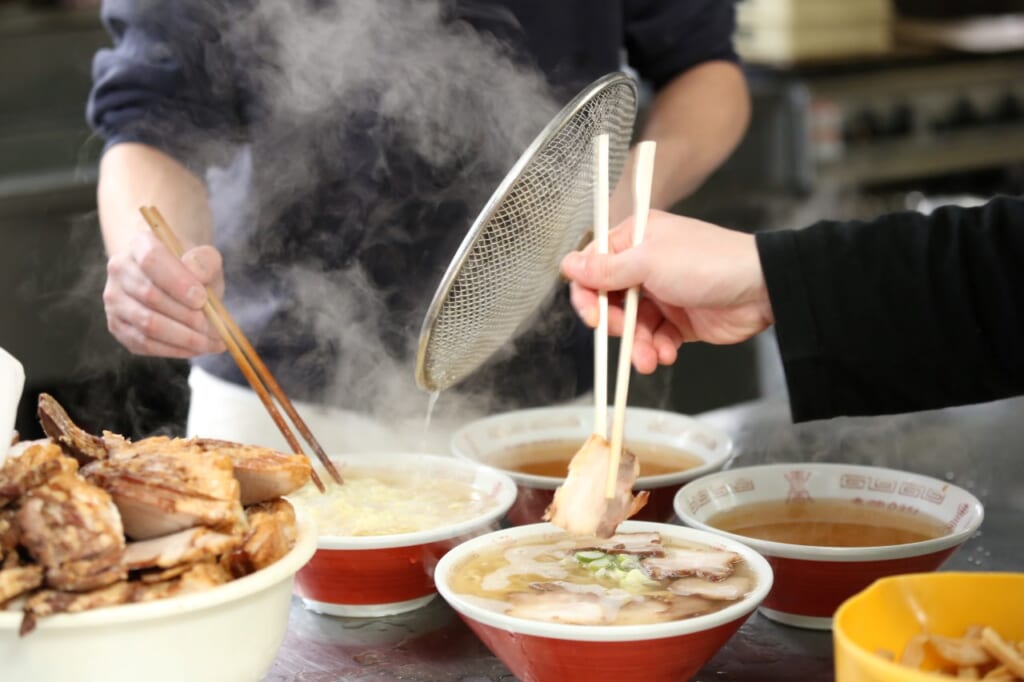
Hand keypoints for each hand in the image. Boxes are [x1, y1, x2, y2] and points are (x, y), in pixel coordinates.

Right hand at [103, 230, 226, 357]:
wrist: (175, 281)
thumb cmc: (193, 269)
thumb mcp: (207, 259)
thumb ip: (205, 261)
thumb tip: (196, 275)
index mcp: (140, 244)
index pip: (151, 260)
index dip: (178, 282)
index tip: (202, 298)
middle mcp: (119, 270)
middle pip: (150, 296)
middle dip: (187, 315)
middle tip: (215, 327)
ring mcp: (115, 300)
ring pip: (148, 324)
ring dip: (185, 337)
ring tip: (214, 342)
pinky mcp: (118, 327)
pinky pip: (146, 344)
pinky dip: (177, 349)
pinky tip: (200, 348)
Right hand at [560, 209, 773, 373]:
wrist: (762, 289)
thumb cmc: (709, 263)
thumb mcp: (649, 262)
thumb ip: (606, 268)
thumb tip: (567, 264)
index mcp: (635, 241)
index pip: (593, 267)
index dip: (588, 294)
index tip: (593, 316)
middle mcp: (644, 266)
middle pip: (609, 301)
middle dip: (615, 325)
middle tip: (625, 334)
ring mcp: (662, 294)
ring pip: (631, 326)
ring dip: (636, 345)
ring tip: (649, 358)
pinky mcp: (678, 321)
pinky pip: (653, 339)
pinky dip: (656, 350)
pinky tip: (666, 354)